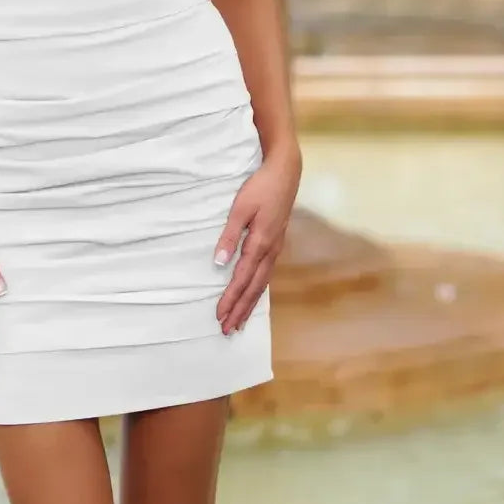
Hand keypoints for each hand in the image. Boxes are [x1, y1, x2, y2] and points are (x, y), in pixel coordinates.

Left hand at [213, 143, 300, 334]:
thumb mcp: (239, 209)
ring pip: (262, 283)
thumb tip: (218, 263)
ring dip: (249, 303)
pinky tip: (253, 295)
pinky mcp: (276, 243)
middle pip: (254, 288)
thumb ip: (229, 236)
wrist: (285, 173)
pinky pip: (266, 274)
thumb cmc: (260, 188)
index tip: (220, 315)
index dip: (230, 299)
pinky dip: (258, 290)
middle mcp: (270, 251)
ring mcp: (276, 248)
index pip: (242, 279)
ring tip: (239, 321)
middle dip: (240, 309)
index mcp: (260, 243)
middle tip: (227, 329)